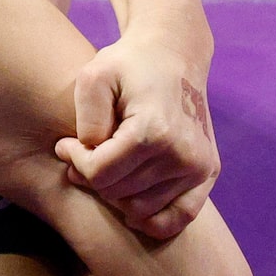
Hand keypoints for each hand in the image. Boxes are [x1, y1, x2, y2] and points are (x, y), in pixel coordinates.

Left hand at [55, 36, 218, 240]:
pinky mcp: (208, 174)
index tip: (66, 145)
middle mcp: (183, 154)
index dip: (75, 161)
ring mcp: (200, 167)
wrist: (175, 55)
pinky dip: (151, 220)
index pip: (99, 173)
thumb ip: (86, 120)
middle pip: (117, 193)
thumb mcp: (93, 77)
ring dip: (116, 194)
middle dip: (92, 176)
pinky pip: (177, 219)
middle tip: (83, 154)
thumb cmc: (128, 64)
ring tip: (106, 166)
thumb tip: (86, 160)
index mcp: (154, 130)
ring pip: (140, 210)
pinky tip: (129, 204)